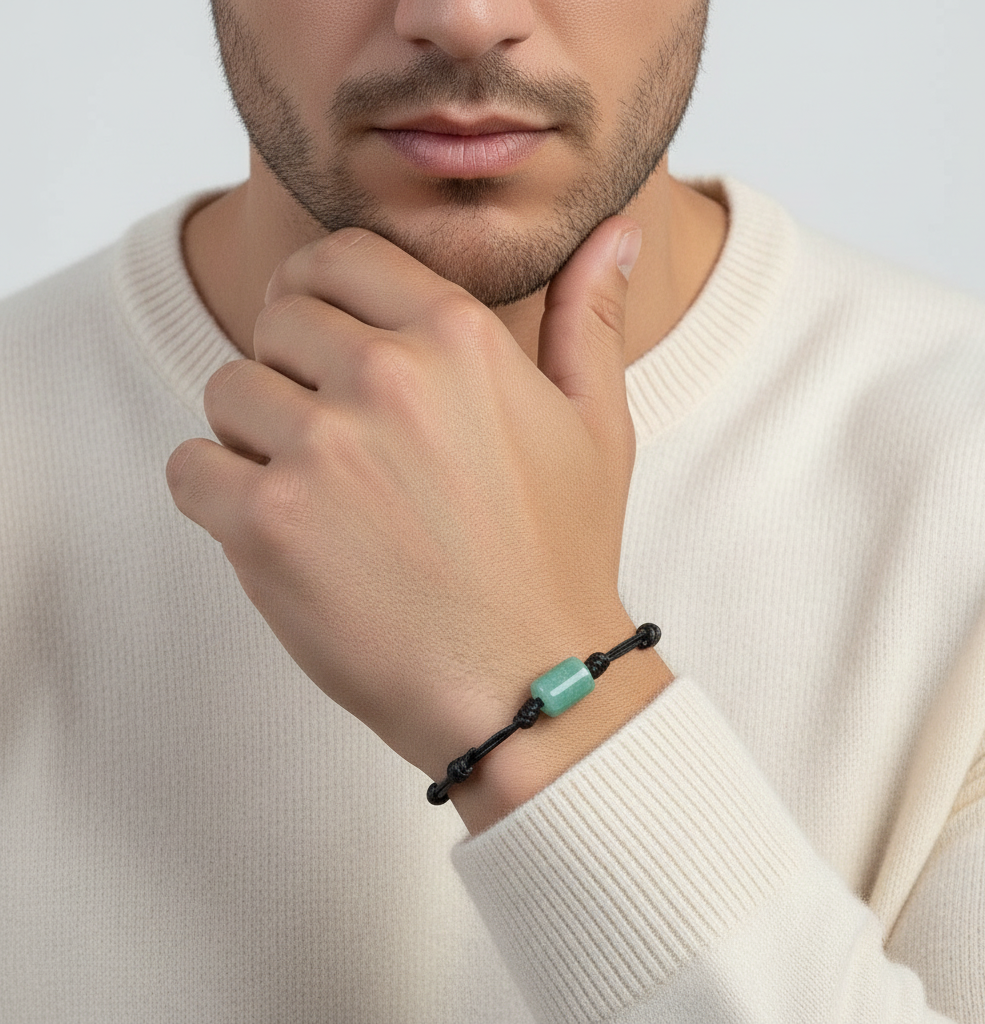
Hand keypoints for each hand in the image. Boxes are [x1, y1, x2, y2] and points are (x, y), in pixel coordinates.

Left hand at [166, 217, 669, 826]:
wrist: (528, 685)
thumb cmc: (561, 558)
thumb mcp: (598, 426)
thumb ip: (590, 317)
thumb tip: (620, 230)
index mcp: (458, 337)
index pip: (338, 256)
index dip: (321, 293)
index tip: (325, 337)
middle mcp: (386, 376)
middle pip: (274, 320)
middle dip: (293, 367)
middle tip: (337, 437)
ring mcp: (321, 449)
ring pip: (226, 391)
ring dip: (257, 436)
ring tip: (321, 494)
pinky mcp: (267, 524)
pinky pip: (189, 468)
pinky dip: (217, 495)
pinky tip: (281, 530)